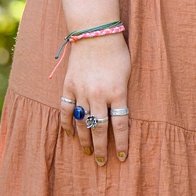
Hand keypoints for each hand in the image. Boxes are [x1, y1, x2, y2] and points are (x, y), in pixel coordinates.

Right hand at [61, 33, 132, 164]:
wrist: (95, 33)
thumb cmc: (118, 52)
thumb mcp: (129, 73)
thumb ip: (124, 95)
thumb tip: (121, 116)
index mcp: (118, 93)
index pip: (120, 126)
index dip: (122, 143)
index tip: (123, 157)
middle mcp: (99, 95)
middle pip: (100, 129)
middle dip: (102, 148)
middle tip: (102, 162)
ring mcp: (82, 91)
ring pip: (82, 123)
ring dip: (84, 140)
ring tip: (88, 152)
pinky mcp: (69, 86)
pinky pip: (66, 110)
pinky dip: (67, 124)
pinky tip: (69, 135)